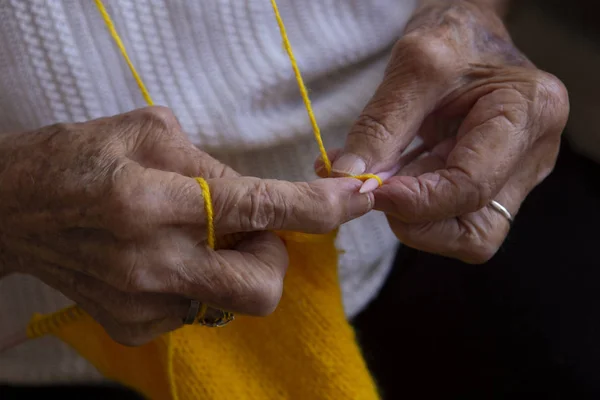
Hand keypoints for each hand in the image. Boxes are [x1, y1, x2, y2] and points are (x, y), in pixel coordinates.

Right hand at [0, 106, 371, 344]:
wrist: (12, 209)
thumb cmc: (82, 156)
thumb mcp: (150, 132)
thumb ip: (215, 167)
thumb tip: (266, 200)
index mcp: (151, 197)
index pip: (259, 209)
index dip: (319, 208)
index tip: (357, 201)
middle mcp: (148, 260)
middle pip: (261, 287)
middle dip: (275, 258)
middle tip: (250, 229)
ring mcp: (141, 303)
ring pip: (232, 300)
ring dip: (232, 266)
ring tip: (192, 237)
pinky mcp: (133, 327)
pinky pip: (199, 307)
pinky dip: (198, 280)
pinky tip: (163, 258)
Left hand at [316, 0, 568, 262]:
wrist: (468, 33)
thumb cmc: (452, 35)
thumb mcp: (413, 66)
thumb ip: (380, 126)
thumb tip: (345, 179)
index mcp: (529, 114)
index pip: (472, 186)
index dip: (415, 200)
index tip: (367, 190)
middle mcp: (531, 156)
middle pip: (474, 230)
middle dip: (414, 219)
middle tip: (373, 190)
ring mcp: (513, 176)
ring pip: (461, 232)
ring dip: (410, 215)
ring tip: (378, 176)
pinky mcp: (490, 184)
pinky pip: (449, 216)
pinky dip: (411, 205)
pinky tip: (385, 177)